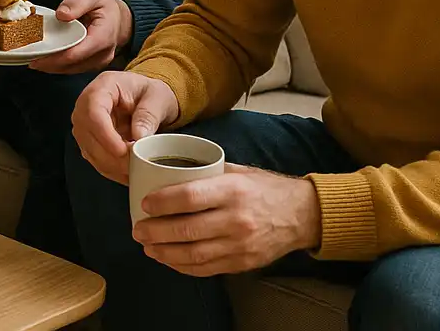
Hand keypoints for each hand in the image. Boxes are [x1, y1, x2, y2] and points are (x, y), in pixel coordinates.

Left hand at [30, 0, 132, 73]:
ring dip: (52, 67)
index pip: (77, 52)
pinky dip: (58, 65)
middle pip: (73, 64)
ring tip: (34, 60)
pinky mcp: (92, 65)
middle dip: (50, 64)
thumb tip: (62, 15)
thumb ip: (77, 2)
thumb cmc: (102, 7)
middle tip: (30, 60)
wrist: (116, 19)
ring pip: (72, 69)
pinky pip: (73, 68)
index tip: (37, 57)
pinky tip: (45, 60)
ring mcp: (98, 62)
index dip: (56, 57)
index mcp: (104, 36)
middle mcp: (103, 53)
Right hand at [71, 70, 180, 183]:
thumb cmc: (150, 93)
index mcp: (103, 87)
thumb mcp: (158, 97)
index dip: (104, 133)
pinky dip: (111, 170)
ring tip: (134, 170)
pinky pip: (95, 159)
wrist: (147, 98)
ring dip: (110, 165)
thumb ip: (148, 114)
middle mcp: (87, 104)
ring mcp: (86, 123)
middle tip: (134, 165)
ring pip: (88, 149)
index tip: (122, 151)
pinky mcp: (90, 140)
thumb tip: (139, 137)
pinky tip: (128, 174)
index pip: (93, 110)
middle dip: (109, 154)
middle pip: (86, 132)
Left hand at [134, 165, 321, 275]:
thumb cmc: (264, 188)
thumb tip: (165, 171)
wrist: (302, 215)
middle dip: (155, 231)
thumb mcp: (237, 171)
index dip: (162, 202)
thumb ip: (204, 173)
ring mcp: (240, 244)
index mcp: (233, 190)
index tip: (144, 204)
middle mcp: (236, 219)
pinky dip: (182, 266)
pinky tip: (168, 259)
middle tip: (137, 229)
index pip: (189, 197)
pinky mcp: (243, 263)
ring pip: (193, 254)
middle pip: (186, 228)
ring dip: (164, 252)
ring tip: (147, 246)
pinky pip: (206, 268)